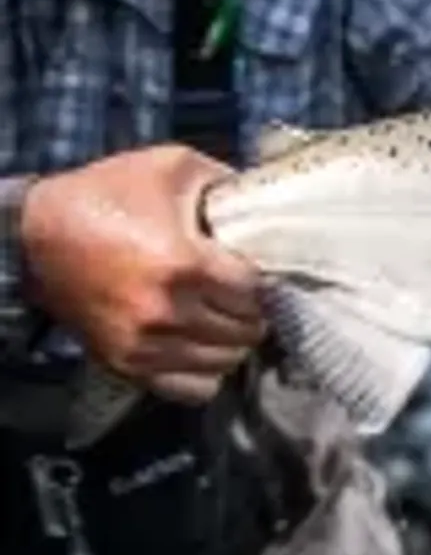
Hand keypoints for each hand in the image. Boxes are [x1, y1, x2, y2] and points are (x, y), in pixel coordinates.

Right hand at [20, 145, 264, 403]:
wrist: (33, 234)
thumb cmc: (107, 195)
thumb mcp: (172, 166)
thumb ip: (228, 181)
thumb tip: (273, 201)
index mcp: (185, 264)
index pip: (258, 292)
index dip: (268, 280)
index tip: (264, 271)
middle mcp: (168, 312)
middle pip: (247, 330)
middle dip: (255, 311)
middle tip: (248, 295)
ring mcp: (145, 344)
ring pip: (226, 361)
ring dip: (235, 341)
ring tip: (228, 317)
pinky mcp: (126, 364)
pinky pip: (193, 389)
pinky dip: (207, 371)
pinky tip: (204, 344)